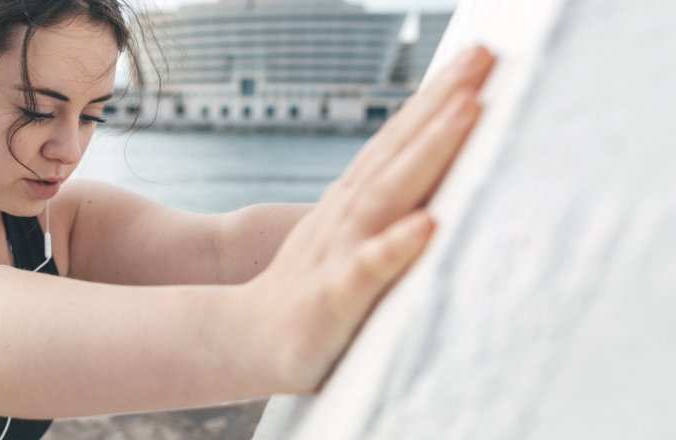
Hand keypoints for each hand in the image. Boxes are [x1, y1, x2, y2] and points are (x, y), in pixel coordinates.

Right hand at [244, 45, 496, 391]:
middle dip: (441, 102)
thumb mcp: (349, 241)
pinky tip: (427, 225)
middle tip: (481, 56)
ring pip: (386, 195)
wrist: (245, 338)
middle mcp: (346, 216)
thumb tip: (442, 187)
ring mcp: (339, 252)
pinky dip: (396, 245)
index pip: (398, 139)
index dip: (435, 96)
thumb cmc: (312, 294)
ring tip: (467, 110)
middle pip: (398, 150)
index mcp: (353, 203)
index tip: (478, 55)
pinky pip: (367, 269)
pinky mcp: (335, 297)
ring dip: (428, 151)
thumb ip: (387, 210)